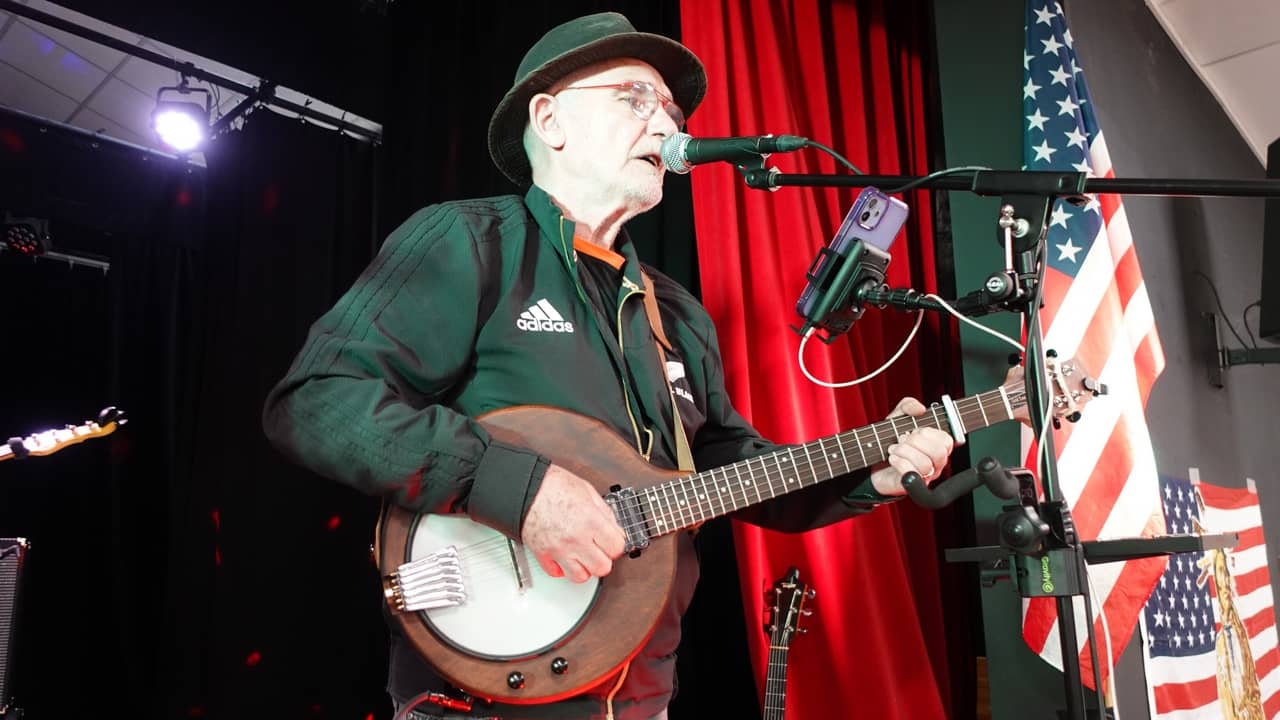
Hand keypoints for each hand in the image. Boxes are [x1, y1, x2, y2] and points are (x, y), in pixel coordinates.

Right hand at [521, 464, 626, 582]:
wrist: (525, 486)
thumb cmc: (552, 484)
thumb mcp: (587, 490)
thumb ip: (604, 512)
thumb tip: (614, 528)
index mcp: (591, 521)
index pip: (617, 548)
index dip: (616, 544)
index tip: (612, 540)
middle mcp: (576, 539)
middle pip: (602, 568)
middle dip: (603, 559)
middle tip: (599, 549)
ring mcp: (558, 549)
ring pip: (580, 577)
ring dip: (584, 567)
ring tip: (582, 555)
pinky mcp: (542, 554)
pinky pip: (557, 573)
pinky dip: (561, 568)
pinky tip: (564, 556)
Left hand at [869, 397, 955, 495]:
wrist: (870, 461)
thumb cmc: (889, 440)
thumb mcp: (897, 417)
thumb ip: (908, 406)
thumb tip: (920, 408)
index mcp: (937, 446)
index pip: (947, 440)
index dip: (927, 433)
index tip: (914, 431)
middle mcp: (935, 463)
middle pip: (939, 453)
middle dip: (915, 442)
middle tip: (901, 440)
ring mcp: (925, 476)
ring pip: (925, 464)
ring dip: (904, 452)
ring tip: (893, 449)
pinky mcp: (912, 486)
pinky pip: (913, 475)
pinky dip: (899, 462)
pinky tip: (892, 458)